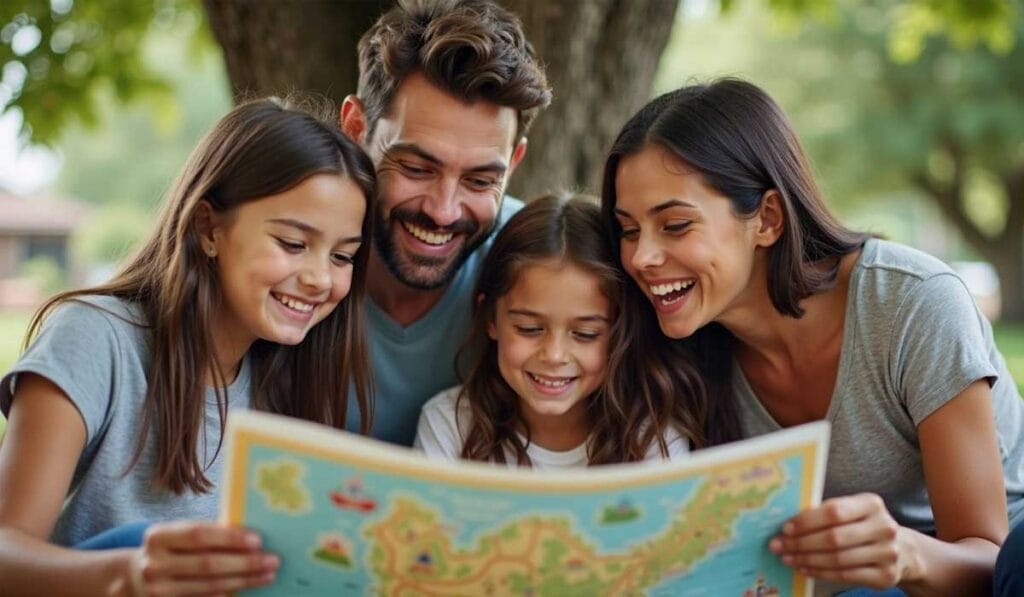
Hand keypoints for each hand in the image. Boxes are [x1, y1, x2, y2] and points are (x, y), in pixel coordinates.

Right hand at [124, 521, 278, 595]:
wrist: (134, 579)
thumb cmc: (171, 550)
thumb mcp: (177, 536)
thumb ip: (206, 534)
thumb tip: (251, 536)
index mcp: (157, 536)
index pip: (198, 535)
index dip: (229, 538)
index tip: (258, 540)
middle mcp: (153, 564)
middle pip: (208, 564)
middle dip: (245, 563)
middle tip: (273, 560)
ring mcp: (157, 591)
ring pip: (210, 586)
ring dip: (244, 581)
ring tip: (268, 575)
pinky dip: (228, 595)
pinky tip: (246, 590)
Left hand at [769, 493, 919, 588]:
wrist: (903, 550)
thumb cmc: (864, 526)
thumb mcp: (853, 511)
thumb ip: (826, 513)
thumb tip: (786, 521)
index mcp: (872, 504)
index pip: (834, 511)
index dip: (807, 521)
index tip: (785, 528)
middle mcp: (884, 527)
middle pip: (834, 537)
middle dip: (801, 543)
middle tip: (779, 546)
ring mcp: (888, 553)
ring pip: (838, 558)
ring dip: (807, 559)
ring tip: (788, 558)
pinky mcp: (885, 576)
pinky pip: (845, 575)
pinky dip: (821, 573)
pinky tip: (805, 569)